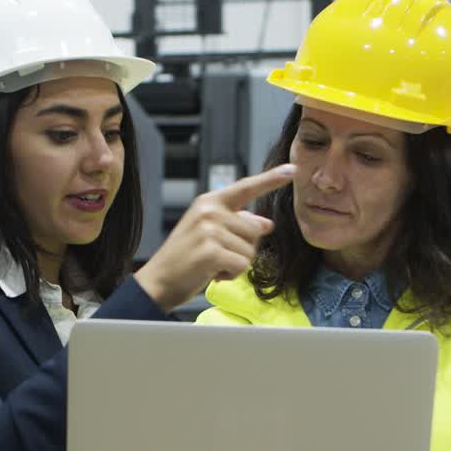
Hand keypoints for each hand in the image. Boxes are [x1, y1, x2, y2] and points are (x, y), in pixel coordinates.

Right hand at [136, 164, 295, 310]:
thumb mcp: (211, 235)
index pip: (246, 187)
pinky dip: (231, 274)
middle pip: (255, 229)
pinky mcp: (211, 251)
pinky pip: (242, 264)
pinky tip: (212, 273)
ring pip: (250, 250)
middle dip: (243, 248)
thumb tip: (266, 223)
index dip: (271, 179)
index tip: (292, 169)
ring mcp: (209, 230)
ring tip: (211, 264)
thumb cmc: (185, 258)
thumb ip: (237, 225)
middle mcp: (209, 211)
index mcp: (209, 202)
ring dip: (236, 264)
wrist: (158, 281)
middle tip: (217, 256)